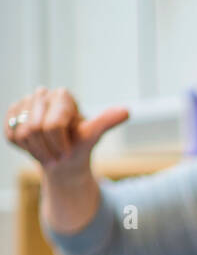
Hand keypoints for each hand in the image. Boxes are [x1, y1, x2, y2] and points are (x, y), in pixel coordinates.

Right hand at [5, 86, 128, 173]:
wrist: (62, 160)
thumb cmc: (79, 147)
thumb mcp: (92, 136)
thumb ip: (106, 122)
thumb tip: (127, 111)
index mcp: (64, 96)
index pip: (52, 125)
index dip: (59, 145)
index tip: (67, 152)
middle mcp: (43, 94)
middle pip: (34, 128)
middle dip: (47, 150)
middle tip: (56, 156)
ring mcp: (25, 103)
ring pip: (21, 132)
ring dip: (35, 150)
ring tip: (47, 151)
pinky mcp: (12, 113)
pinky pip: (10, 134)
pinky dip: (22, 147)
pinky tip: (33, 146)